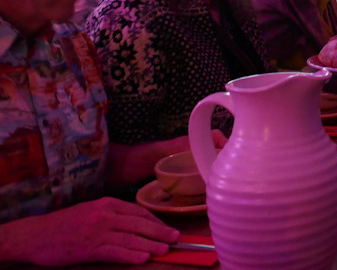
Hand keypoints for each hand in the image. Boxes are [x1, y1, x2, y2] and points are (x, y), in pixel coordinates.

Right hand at [0, 197, 178, 265]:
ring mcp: (97, 231)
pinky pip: (115, 251)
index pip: (139, 211)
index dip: (156, 221)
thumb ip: (112, 215)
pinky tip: (143, 258)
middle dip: (160, 231)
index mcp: (106, 204)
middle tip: (176, 238)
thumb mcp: (90, 212)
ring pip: (131, 237)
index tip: (167, 228)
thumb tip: (136, 224)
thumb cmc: (63, 225)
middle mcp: (104, 215)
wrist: (35, 235)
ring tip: (166, 249)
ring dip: (151, 244)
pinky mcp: (89, 248)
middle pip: (139, 223)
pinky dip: (131, 255)